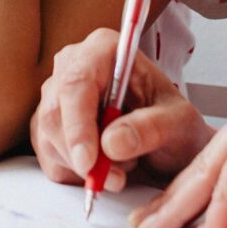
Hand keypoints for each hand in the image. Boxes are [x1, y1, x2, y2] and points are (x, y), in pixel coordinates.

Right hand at [31, 27, 212, 192]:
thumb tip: (112, 142)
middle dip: (82, 155)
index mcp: (103, 50)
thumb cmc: (172, 122)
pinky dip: (76, 173)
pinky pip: (47, 156)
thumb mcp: (178, 124)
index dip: (78, 124)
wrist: (168, 142)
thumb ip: (150, 128)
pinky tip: (104, 166)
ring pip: (48, 139)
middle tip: (115, 178)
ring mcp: (55, 95)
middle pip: (54, 113)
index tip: (89, 161)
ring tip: (122, 165)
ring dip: (84, 166)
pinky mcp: (48, 125)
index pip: (76, 82)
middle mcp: (72, 66)